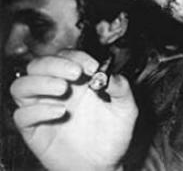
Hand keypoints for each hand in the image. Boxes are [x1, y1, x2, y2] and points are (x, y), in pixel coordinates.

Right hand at [11, 50, 136, 170]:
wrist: (104, 164)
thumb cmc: (112, 134)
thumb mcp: (126, 109)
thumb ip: (122, 89)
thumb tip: (112, 75)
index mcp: (78, 81)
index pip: (66, 56)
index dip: (76, 56)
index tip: (91, 66)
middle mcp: (56, 90)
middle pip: (38, 65)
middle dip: (55, 64)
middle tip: (75, 73)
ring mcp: (43, 108)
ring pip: (22, 86)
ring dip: (40, 82)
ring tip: (63, 89)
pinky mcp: (34, 130)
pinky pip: (21, 115)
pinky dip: (37, 110)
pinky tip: (59, 112)